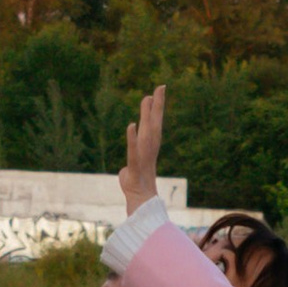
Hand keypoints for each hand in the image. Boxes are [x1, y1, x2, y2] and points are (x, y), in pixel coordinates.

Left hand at [120, 86, 165, 213]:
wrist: (140, 200)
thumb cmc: (135, 183)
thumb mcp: (133, 165)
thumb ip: (131, 161)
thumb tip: (126, 167)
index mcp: (150, 145)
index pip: (154, 122)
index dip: (157, 106)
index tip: (159, 89)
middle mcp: (150, 148)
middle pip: (154, 123)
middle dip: (157, 105)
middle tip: (160, 87)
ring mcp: (144, 156)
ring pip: (147, 132)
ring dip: (147, 116)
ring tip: (147, 99)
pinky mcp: (135, 165)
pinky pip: (134, 150)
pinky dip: (133, 138)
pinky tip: (131, 125)